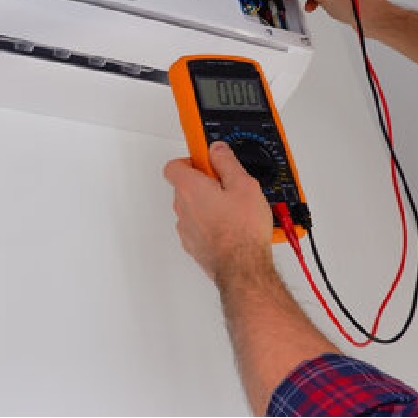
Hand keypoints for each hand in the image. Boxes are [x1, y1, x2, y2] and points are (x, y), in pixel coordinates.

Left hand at [163, 142, 274, 284]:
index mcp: (190, 188)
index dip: (190, 161)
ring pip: (192, 208)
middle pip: (184, 186)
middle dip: (204, 183)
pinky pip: (198, 226)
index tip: (207, 161)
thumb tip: (217, 149)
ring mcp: (186, 228)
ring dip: (207, 204)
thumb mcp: (243, 185)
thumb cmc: (242, 230)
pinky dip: (210, 223)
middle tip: (226, 185)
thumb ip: (226, 162)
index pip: (174, 166)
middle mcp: (182, 208)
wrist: (242, 267)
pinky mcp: (194, 245)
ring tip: (234, 208)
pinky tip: (231, 226)